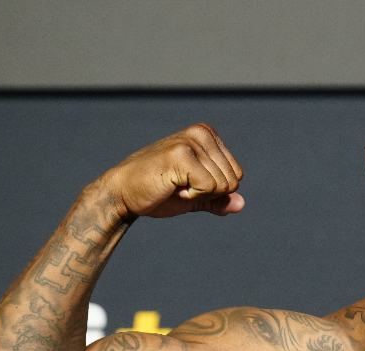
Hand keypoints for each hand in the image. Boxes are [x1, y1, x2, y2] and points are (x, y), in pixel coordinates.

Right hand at [98, 123, 244, 218]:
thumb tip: (241, 204)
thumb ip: (219, 199)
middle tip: (180, 186)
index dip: (215, 190)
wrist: (123, 194)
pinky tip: (171, 187)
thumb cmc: (158, 193)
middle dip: (208, 194)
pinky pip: (209, 188)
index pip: (237, 176)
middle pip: (233, 181)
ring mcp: (191, 141)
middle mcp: (201, 133)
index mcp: (208, 135)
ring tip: (174, 184)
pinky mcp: (181, 154)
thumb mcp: (196, 196)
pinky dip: (191, 197)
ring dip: (198, 195)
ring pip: (223, 186)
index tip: (188, 183)